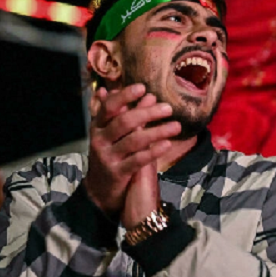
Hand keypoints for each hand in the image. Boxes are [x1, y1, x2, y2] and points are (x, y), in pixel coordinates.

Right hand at [84, 85, 179, 217]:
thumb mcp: (115, 133)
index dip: (125, 96)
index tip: (142, 87)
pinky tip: (167, 144)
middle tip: (169, 108)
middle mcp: (100, 139)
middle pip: (124, 122)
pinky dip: (153, 151)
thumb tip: (148, 94)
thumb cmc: (111, 154)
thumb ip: (130, 113)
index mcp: (98, 126)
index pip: (109, 107)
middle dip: (148, 113)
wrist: (99, 189)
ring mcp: (107, 157)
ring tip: (177, 126)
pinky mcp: (117, 173)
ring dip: (157, 131)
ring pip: (134, 140)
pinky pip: (137, 160)